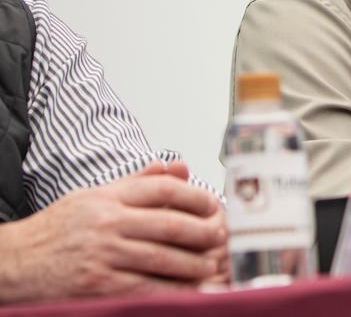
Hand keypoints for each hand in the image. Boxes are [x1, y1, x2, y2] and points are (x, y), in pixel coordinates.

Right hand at [0, 161, 226, 303]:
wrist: (14, 263)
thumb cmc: (58, 230)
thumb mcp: (93, 197)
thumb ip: (138, 183)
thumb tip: (179, 167)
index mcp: (108, 199)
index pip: (163, 190)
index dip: (196, 197)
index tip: (214, 205)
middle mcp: (107, 224)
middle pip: (169, 224)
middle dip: (203, 232)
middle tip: (222, 236)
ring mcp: (103, 256)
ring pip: (162, 258)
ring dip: (193, 264)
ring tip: (211, 265)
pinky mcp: (98, 285)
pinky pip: (144, 288)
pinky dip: (171, 290)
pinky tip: (188, 290)